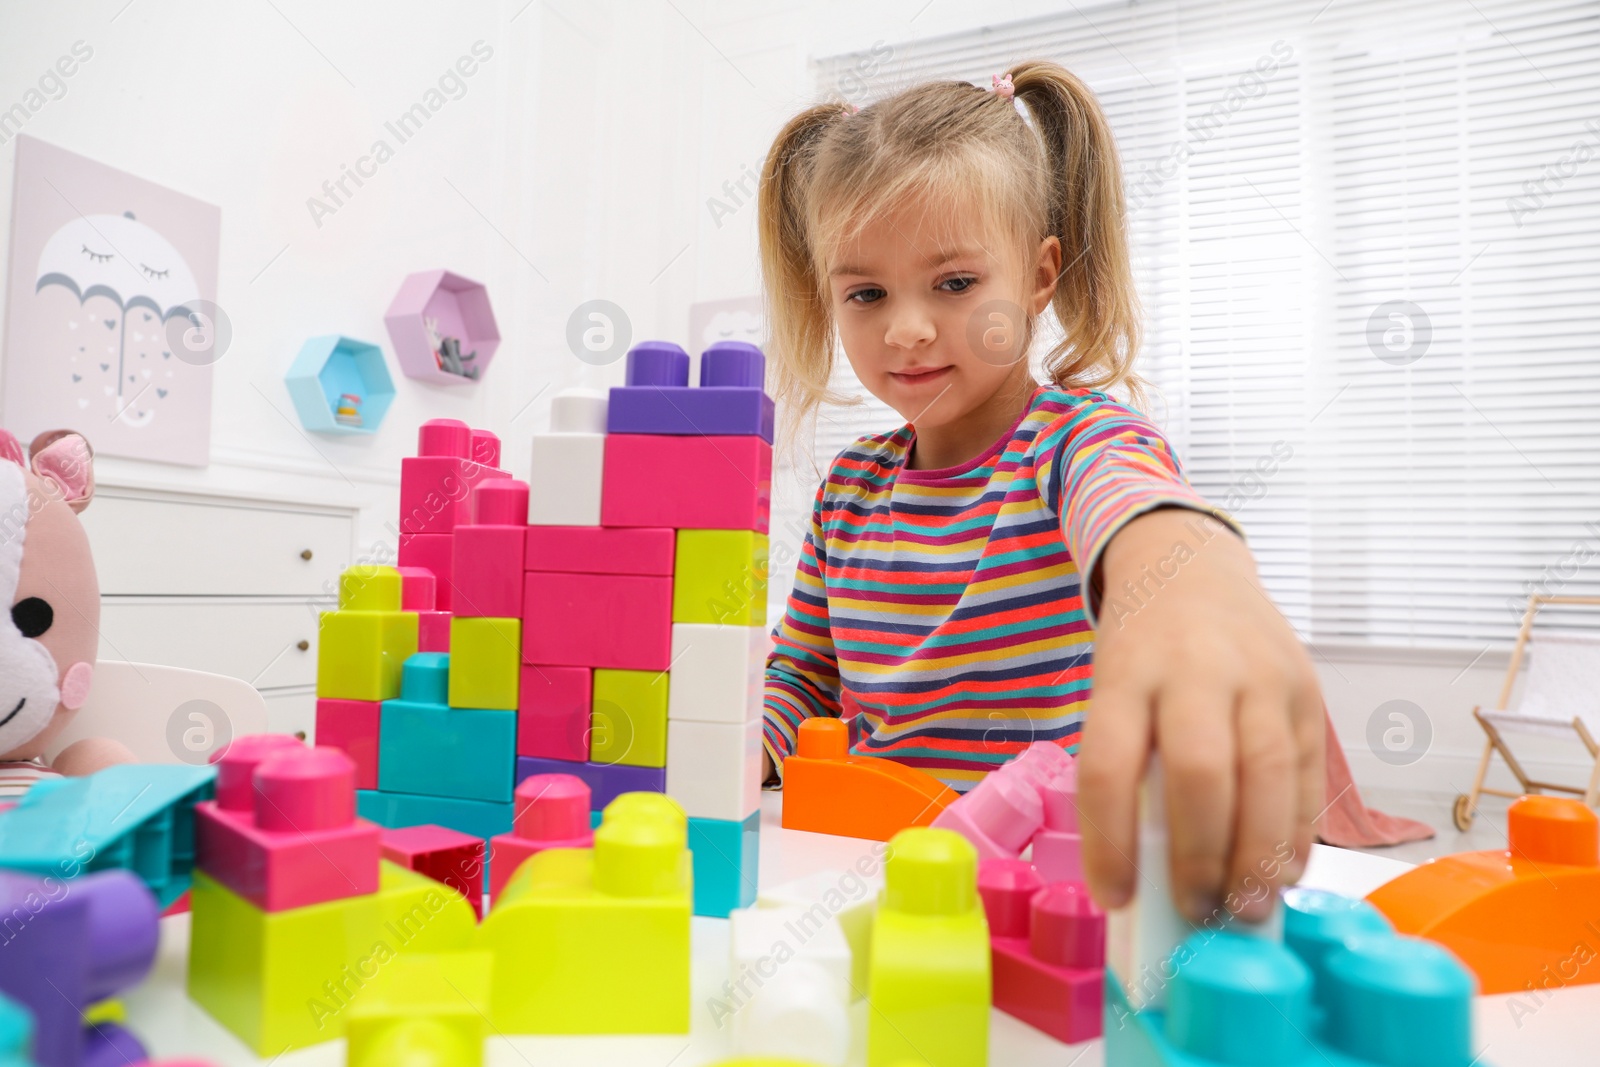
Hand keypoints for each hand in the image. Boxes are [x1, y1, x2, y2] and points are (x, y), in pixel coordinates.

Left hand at [1076, 508, 1323, 923]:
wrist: (1191, 566)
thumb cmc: (1142, 650)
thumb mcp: (1113, 690)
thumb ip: (1128, 765)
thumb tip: (1148, 873)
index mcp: (1126, 675)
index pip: (1108, 766)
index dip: (1111, 842)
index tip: (1115, 899)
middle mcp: (1194, 671)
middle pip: (1201, 772)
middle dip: (1201, 856)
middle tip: (1197, 912)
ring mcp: (1259, 676)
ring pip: (1269, 775)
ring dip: (1259, 856)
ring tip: (1245, 908)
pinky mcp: (1306, 689)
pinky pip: (1309, 773)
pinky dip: (1297, 832)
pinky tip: (1281, 871)